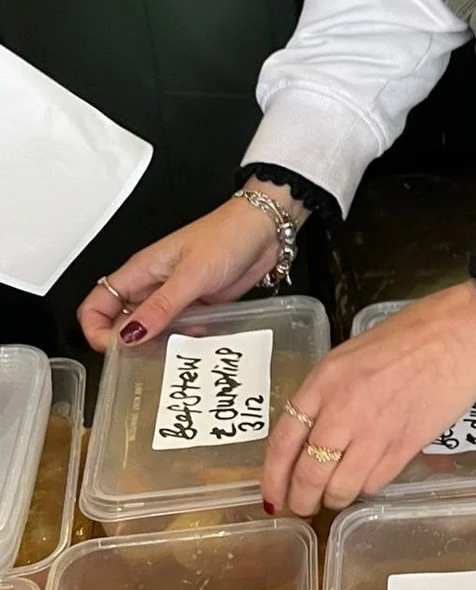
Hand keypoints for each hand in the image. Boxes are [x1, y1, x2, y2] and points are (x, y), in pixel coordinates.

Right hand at [77, 181, 301, 351]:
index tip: (114, 351)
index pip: (96, 305)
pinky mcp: (196, 306)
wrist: (264, 231)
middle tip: (150, 357)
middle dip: (130, 346)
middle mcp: (152, 287)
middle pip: (120, 325)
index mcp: (139, 272)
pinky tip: (200, 343)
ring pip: (151, 332)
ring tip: (178, 351)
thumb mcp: (191, 274)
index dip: (96, 331)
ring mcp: (174, 298)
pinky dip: (186, 341)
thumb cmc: (227, 237)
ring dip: (161, 346)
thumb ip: (161, 307)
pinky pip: (180, 331)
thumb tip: (128, 335)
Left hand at [261, 283, 475, 515]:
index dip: (273, 477)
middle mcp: (344, 409)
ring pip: (341, 487)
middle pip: (308, 474)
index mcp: (325, 381)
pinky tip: (368, 479)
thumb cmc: (409, 336)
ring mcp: (376, 431)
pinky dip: (367, 488)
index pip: (284, 440)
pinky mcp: (407, 446)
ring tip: (338, 495)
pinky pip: (375, 483)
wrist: (461, 335)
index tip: (271, 497)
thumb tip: (313, 434)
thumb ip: (327, 393)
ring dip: (335, 499)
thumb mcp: (351, 356)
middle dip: (302, 499)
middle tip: (304, 507)